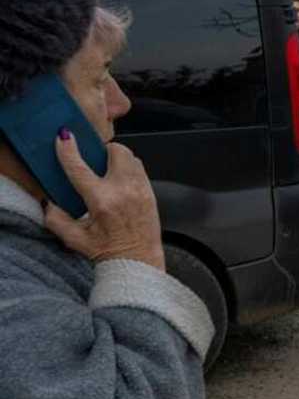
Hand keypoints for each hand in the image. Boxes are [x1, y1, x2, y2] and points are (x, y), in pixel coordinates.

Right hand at [44, 133, 164, 269]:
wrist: (139, 261)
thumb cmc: (108, 252)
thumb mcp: (74, 239)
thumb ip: (56, 219)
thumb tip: (49, 201)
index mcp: (102, 202)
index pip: (80, 168)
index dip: (69, 150)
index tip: (64, 137)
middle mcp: (124, 191)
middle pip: (116, 151)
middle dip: (103, 151)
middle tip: (94, 159)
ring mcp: (141, 190)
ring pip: (131, 157)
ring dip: (117, 158)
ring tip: (107, 171)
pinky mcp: (150, 192)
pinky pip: (139, 168)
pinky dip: (129, 169)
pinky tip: (120, 182)